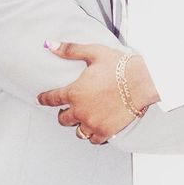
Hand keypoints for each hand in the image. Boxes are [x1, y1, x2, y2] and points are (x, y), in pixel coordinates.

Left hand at [37, 42, 158, 143]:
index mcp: (74, 92)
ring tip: (83, 119)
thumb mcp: (94, 53)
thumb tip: (49, 44)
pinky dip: (92, 135)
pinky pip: (93, 140)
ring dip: (78, 125)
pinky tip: (96, 128)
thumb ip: (70, 50)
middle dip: (63, 113)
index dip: (45, 98)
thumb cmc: (119, 65)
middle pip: (63, 119)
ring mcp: (93, 123)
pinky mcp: (106, 131)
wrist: (142, 80)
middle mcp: (80, 111)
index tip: (41, 99)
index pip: (52, 98)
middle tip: (67, 109)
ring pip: (78, 131)